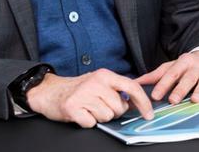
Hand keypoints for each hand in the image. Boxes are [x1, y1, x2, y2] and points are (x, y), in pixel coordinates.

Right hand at [26, 69, 153, 127]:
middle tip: (100, 106)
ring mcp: (83, 94)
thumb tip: (137, 103)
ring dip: (99, 117)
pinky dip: (87, 122)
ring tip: (89, 108)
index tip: (148, 113)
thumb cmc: (78, 89)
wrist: (49, 91)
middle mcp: (95, 82)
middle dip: (113, 112)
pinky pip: (91, 123)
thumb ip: (117, 90)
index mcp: (105, 75)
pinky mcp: (72, 107)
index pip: (131, 87)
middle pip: (119, 107)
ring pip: (107, 116)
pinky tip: (81, 114)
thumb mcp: (99, 83)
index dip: (143, 102)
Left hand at [135, 50, 198, 103]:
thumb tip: (135, 82)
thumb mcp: (173, 66)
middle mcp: (197, 66)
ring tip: (196, 100)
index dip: (163, 84)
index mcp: (183, 62)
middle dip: (180, 89)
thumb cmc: (190, 65)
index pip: (171, 74)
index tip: (155, 95)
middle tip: (173, 99)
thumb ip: (156, 75)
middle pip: (188, 78)